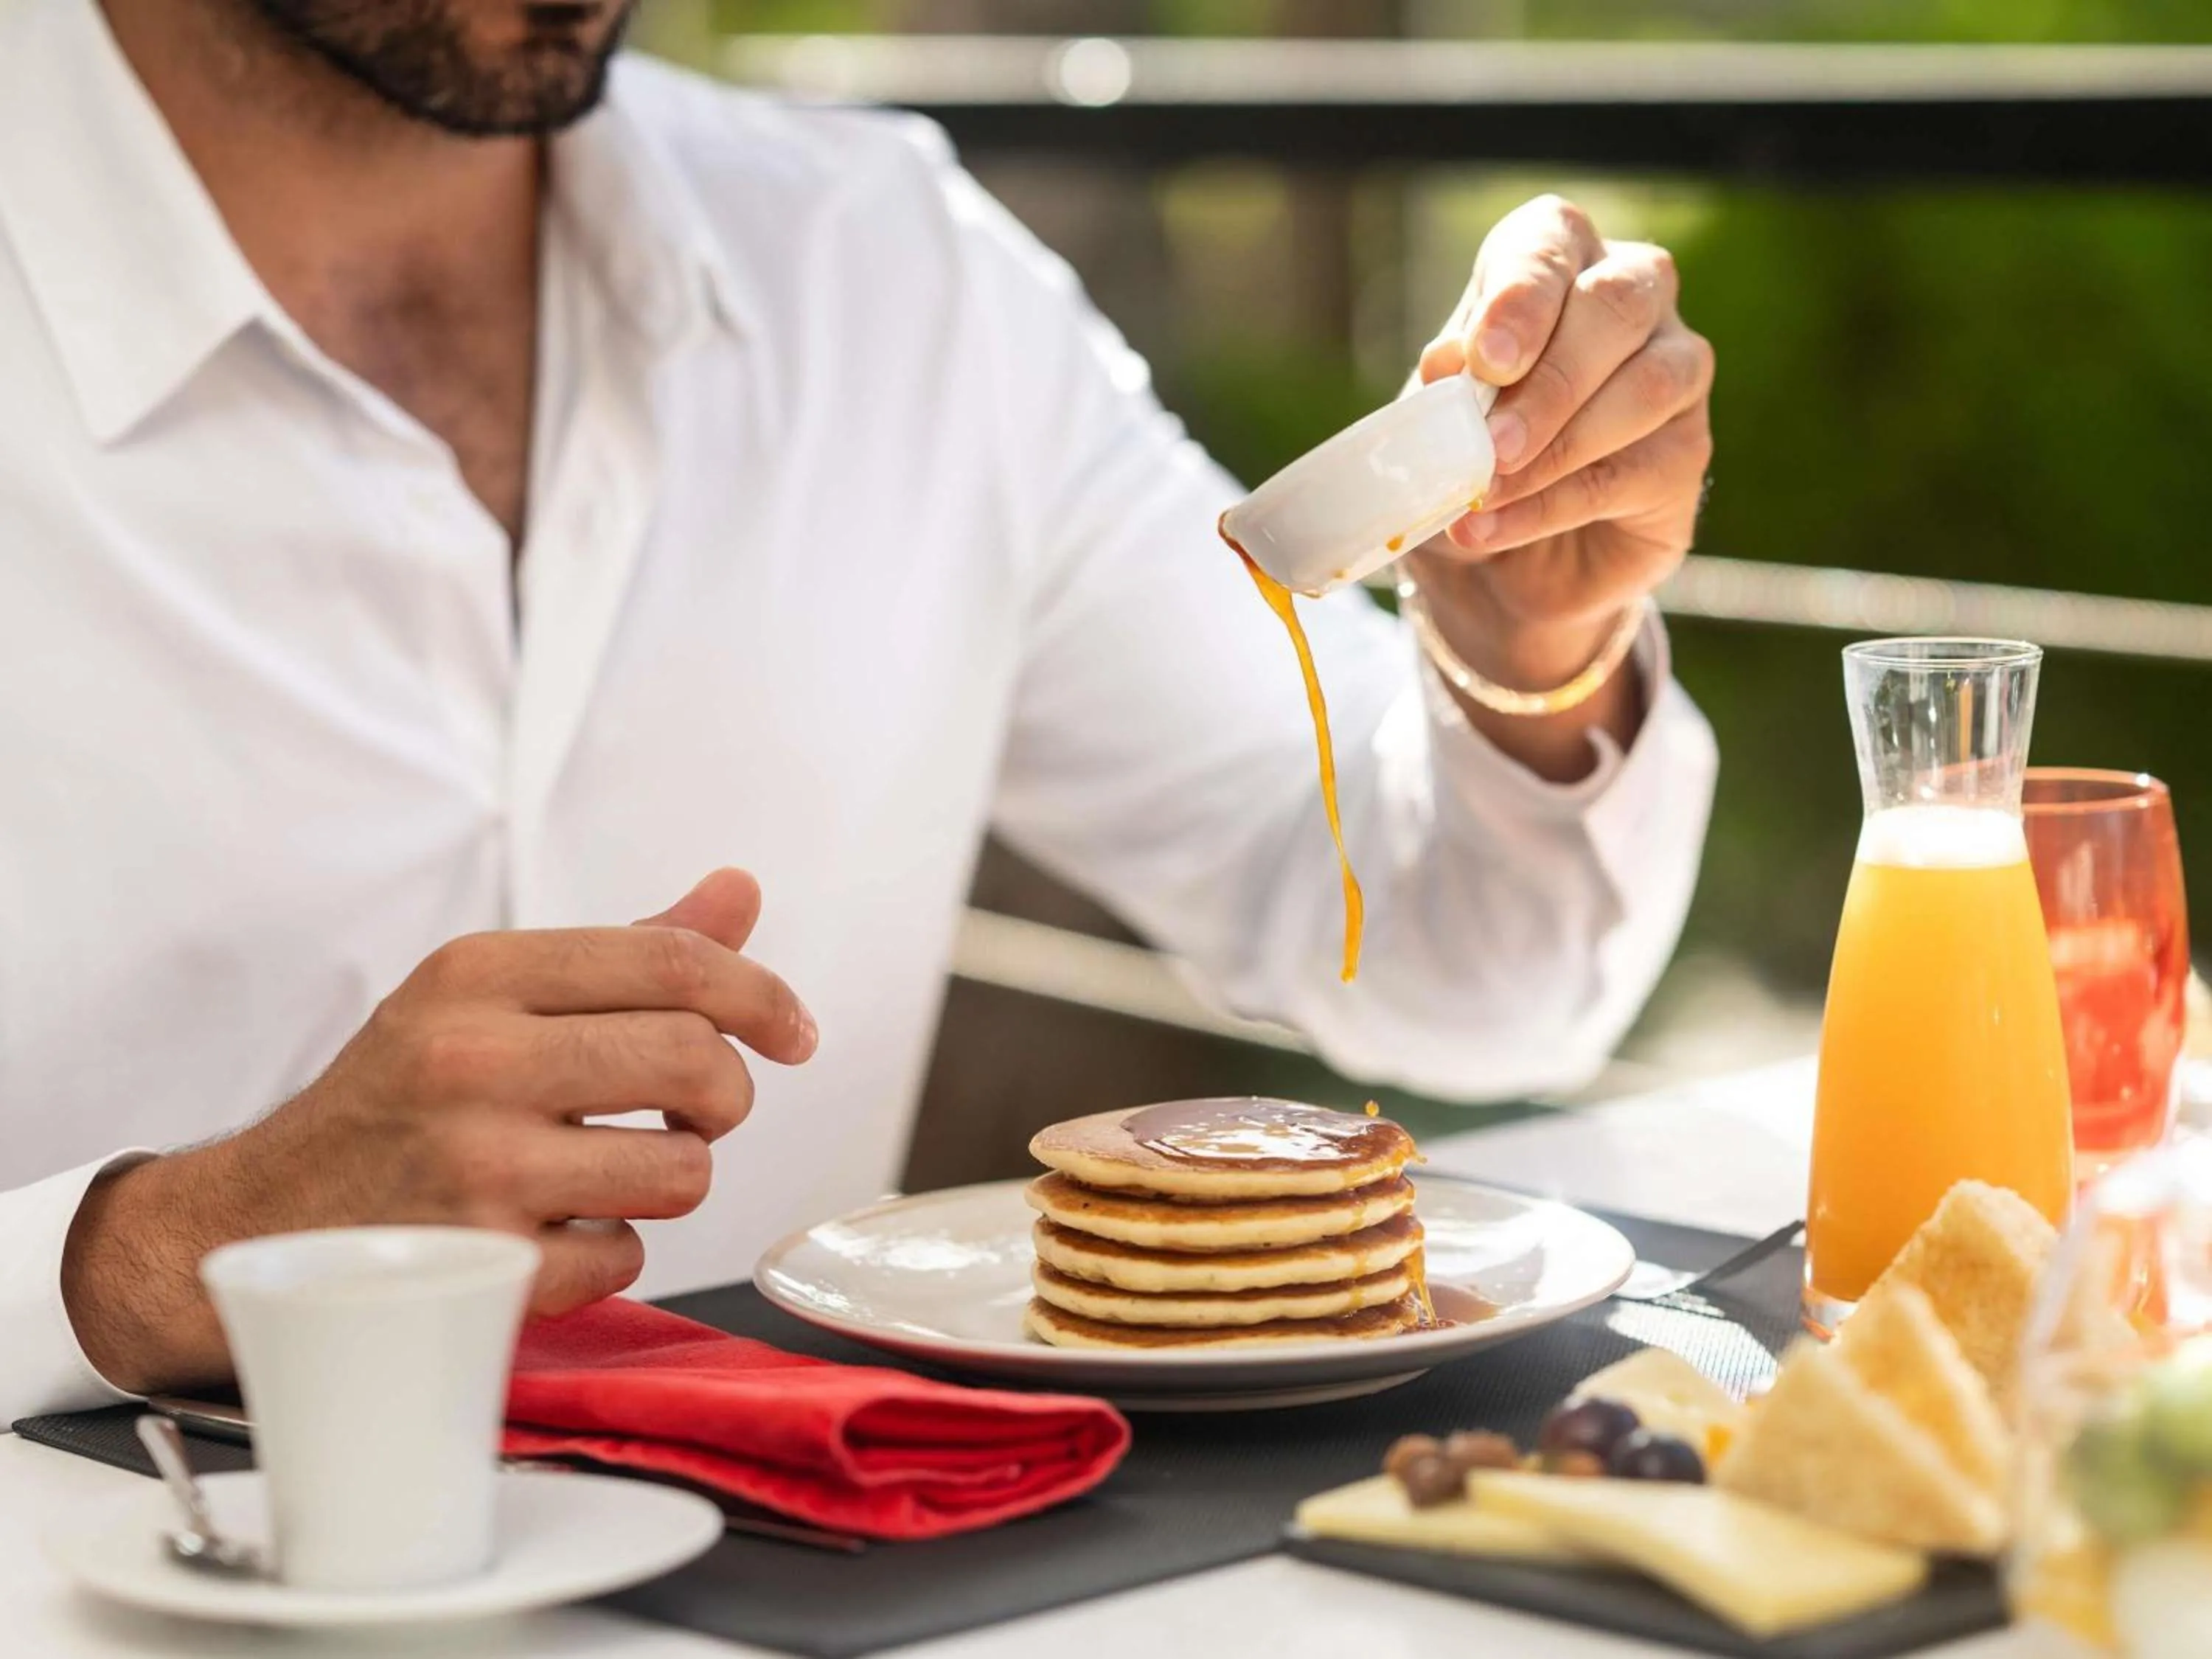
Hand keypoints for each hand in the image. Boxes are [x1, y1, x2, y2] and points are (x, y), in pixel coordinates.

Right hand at [60, 869, 816, 1392]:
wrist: (255, 1225)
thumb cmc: (401, 1101)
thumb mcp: (488, 1000)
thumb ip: (625, 953)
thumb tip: (741, 893)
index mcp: (479, 972)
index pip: (673, 960)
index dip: (761, 996)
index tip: (794, 1032)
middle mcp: (472, 1057)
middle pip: (695, 1060)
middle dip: (722, 1095)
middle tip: (694, 1110)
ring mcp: (474, 1164)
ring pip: (682, 1166)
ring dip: (671, 1176)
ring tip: (612, 1169)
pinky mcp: (482, 1262)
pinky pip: (628, 1255)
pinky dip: (613, 1250)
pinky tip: (557, 1231)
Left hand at [1405, 195, 1713, 778]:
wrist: (1488, 590)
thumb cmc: (1445, 487)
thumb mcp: (1413, 443)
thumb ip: (1427, 406)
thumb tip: (1439, 381)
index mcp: (1549, 280)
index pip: (1552, 237)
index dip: (1527, 279)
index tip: (1483, 346)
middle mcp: (1628, 315)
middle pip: (1630, 295)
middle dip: (1557, 362)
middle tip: (1483, 432)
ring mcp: (1673, 390)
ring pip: (1657, 380)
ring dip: (1562, 438)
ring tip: (1482, 490)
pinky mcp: (1683, 470)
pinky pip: (1641, 472)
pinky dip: (1558, 502)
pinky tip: (1493, 530)